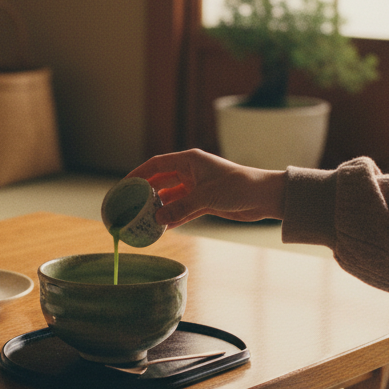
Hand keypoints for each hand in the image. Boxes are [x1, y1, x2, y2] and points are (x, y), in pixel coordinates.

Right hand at [124, 149, 284, 228]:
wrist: (264, 197)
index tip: (124, 185)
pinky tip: (162, 227)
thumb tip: (157, 219)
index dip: (138, 174)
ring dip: (160, 208)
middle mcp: (191, 172)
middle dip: (146, 193)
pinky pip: (182, 210)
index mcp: (190, 161)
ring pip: (171, 197)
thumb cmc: (238, 187)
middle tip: (130, 206)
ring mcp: (197, 188)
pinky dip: (173, 217)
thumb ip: (180, 208)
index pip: (157, 164)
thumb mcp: (206, 197)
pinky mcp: (204, 202)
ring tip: (143, 220)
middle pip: (161, 181)